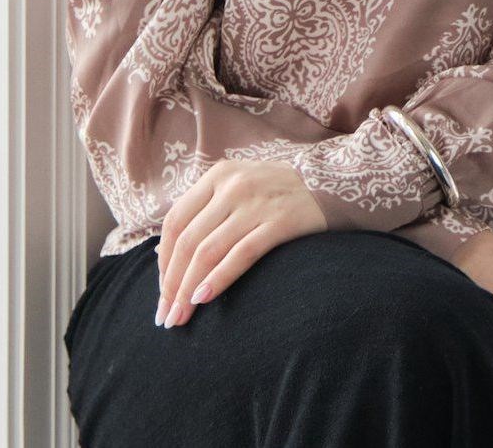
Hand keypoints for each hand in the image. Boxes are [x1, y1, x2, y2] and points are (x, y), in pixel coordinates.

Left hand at [153, 158, 325, 328]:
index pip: (176, 221)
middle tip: (166, 317)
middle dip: (172, 284)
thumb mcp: (237, 188)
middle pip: (189, 240)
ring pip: (209, 251)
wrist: (331, 184)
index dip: (163, 261)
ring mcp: (256, 202)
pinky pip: (241, 255)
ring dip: (189, 289)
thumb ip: (203, 213)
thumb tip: (163, 255)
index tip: (161, 294)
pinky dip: (219, 279)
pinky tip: (204, 299)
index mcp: (218, 175)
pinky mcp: (280, 221)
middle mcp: (233, 185)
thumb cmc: (276, 193)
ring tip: (181, 317)